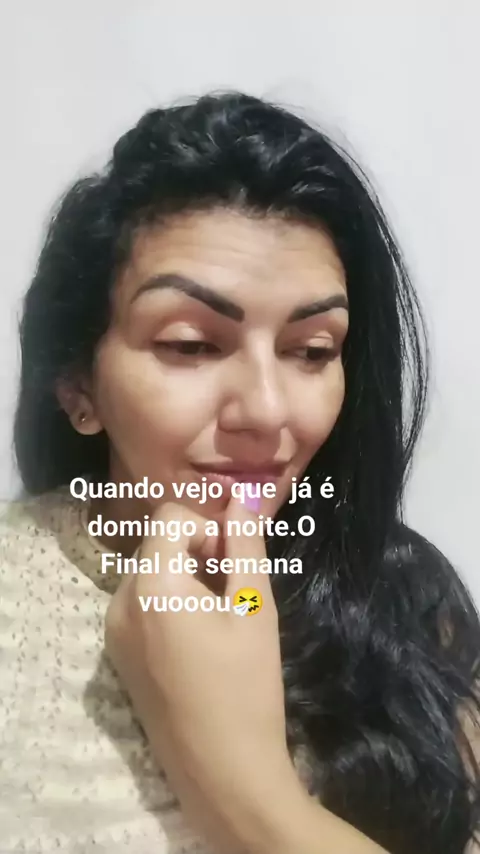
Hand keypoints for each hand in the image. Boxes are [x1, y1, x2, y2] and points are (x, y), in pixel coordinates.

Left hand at [104, 495, 298, 851]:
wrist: (223, 770)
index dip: (208, 527)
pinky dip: (168, 603)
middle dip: (197, 551)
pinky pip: (139, 605)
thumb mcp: (255, 607)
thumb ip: (245, 545)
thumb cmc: (246, 685)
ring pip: (149, 573)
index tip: (234, 562)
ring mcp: (113, 631)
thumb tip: (241, 499)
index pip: (171, 516)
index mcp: (151, 583)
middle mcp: (120, 601)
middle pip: (157, 544)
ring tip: (219, 616)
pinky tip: (198, 639)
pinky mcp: (117, 656)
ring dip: (184, 577)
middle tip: (233, 588)